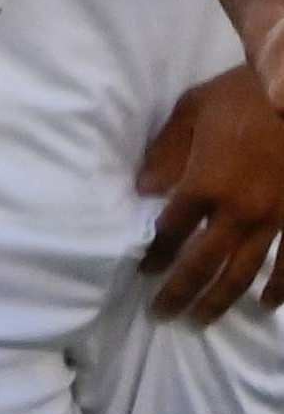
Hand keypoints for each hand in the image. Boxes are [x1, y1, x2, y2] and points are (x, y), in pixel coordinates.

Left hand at [135, 68, 283, 320]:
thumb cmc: (244, 94)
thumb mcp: (191, 112)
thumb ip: (165, 153)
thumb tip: (143, 190)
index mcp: (204, 184)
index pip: (170, 232)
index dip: (155, 255)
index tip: (144, 271)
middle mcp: (237, 211)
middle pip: (201, 264)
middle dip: (179, 292)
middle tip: (163, 313)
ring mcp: (275, 218)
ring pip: (243, 271)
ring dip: (220, 299)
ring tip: (202, 318)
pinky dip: (280, 287)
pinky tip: (267, 304)